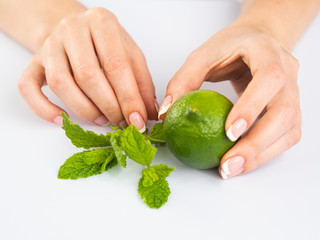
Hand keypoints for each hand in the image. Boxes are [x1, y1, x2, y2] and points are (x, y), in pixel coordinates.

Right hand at [18, 8, 157, 130]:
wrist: (75, 29)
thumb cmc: (106, 43)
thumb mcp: (130, 53)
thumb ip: (141, 81)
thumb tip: (148, 113)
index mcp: (101, 22)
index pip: (115, 64)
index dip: (128, 97)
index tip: (138, 120)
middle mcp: (72, 29)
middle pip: (88, 75)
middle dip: (108, 106)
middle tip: (121, 122)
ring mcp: (49, 46)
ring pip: (61, 83)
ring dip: (84, 110)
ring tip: (102, 120)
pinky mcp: (33, 62)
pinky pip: (29, 88)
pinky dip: (45, 109)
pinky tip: (63, 120)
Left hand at [158, 25, 300, 178]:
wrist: (257, 40)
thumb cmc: (230, 47)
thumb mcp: (202, 56)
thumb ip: (184, 80)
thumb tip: (165, 112)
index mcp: (267, 51)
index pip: (269, 79)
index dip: (252, 106)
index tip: (229, 133)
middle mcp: (288, 72)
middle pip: (284, 112)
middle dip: (257, 143)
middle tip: (228, 164)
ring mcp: (293, 92)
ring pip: (289, 130)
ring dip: (262, 155)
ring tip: (232, 170)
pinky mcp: (290, 109)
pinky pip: (286, 136)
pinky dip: (266, 153)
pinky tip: (242, 161)